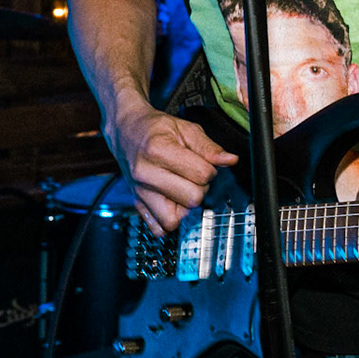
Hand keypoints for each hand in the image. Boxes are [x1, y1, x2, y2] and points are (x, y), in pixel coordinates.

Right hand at [107, 100, 238, 234]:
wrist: (127, 131)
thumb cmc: (156, 129)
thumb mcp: (186, 128)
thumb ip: (209, 147)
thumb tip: (230, 160)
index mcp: (158, 150)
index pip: (202, 174)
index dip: (211, 169)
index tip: (204, 163)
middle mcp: (145, 174)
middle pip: (192, 199)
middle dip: (201, 187)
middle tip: (193, 175)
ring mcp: (139, 192)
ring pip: (174, 220)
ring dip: (185, 207)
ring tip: (183, 188)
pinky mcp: (137, 204)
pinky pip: (158, 229)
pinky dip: (169, 220)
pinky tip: (172, 202)